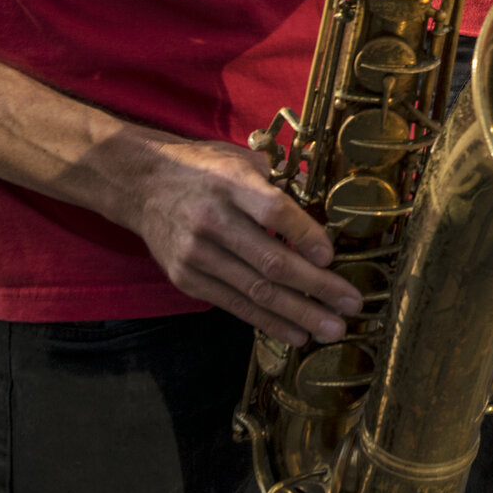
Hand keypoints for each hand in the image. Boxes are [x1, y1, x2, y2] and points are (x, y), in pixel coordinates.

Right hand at [121, 137, 364, 343]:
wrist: (142, 184)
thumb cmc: (204, 169)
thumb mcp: (240, 160)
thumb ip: (278, 184)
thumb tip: (323, 213)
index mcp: (231, 182)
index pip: (273, 211)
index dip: (305, 235)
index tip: (331, 257)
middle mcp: (212, 219)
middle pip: (270, 260)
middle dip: (316, 287)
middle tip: (351, 304)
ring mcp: (197, 253)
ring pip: (255, 291)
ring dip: (299, 313)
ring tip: (332, 328)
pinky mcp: (187, 278)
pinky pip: (235, 305)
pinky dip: (268, 322)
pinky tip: (296, 332)